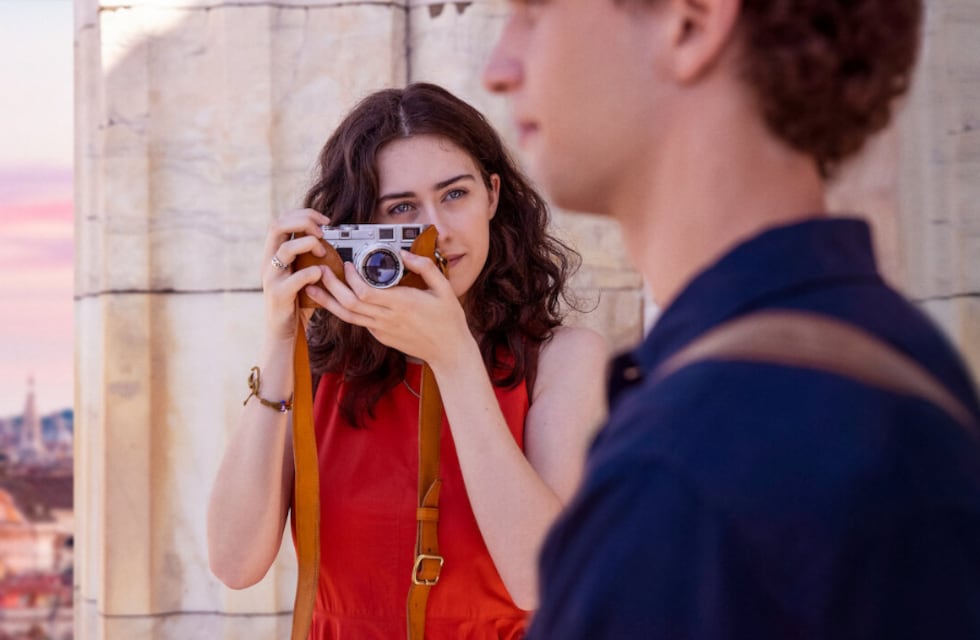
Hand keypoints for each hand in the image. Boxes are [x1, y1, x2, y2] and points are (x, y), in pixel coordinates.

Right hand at [262, 208, 331, 340]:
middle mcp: (268, 261)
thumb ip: (307, 257)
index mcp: (273, 253)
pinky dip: (312, 272)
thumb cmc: (296, 301)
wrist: (283, 331)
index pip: (281, 220)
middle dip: (303, 221)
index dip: (303, 214)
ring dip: (309, 244)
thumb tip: (328, 239)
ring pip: (285, 248)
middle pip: (277, 226)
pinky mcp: (279, 294)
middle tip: (323, 232)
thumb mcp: (299, 273)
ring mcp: (271, 277)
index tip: (324, 220)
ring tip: (322, 253)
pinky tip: (321, 275)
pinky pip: (296, 277)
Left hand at [304, 250, 471, 364]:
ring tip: (312, 287)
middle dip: (331, 286)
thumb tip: (405, 253)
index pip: (365, 293)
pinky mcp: (380, 336)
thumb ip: (425, 267)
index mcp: (402, 304)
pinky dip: (343, 310)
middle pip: (349, 304)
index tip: (348, 263)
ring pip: (347, 316)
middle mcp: (388, 318)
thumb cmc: (449, 320)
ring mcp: (382, 330)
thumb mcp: (444, 289)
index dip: (351, 278)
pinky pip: (358, 321)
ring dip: (328, 301)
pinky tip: (335, 299)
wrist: (449, 351)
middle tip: (321, 270)